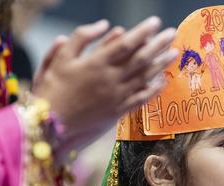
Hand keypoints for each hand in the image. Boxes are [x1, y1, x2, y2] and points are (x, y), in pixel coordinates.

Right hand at [33, 17, 178, 150]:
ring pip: (144, 78)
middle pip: (141, 59)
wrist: (50, 124)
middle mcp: (110, 80)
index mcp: (96, 63)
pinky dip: (153, 90)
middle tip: (172, 33)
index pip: (126, 44)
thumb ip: (81, 38)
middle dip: (158, 45)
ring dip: (161, 64)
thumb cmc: (51, 89)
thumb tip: (104, 25)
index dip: (143, 32)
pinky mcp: (117, 112)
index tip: (155, 22)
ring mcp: (116, 97)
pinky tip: (163, 81)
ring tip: (173, 53)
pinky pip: (140, 99)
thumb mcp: (59, 57)